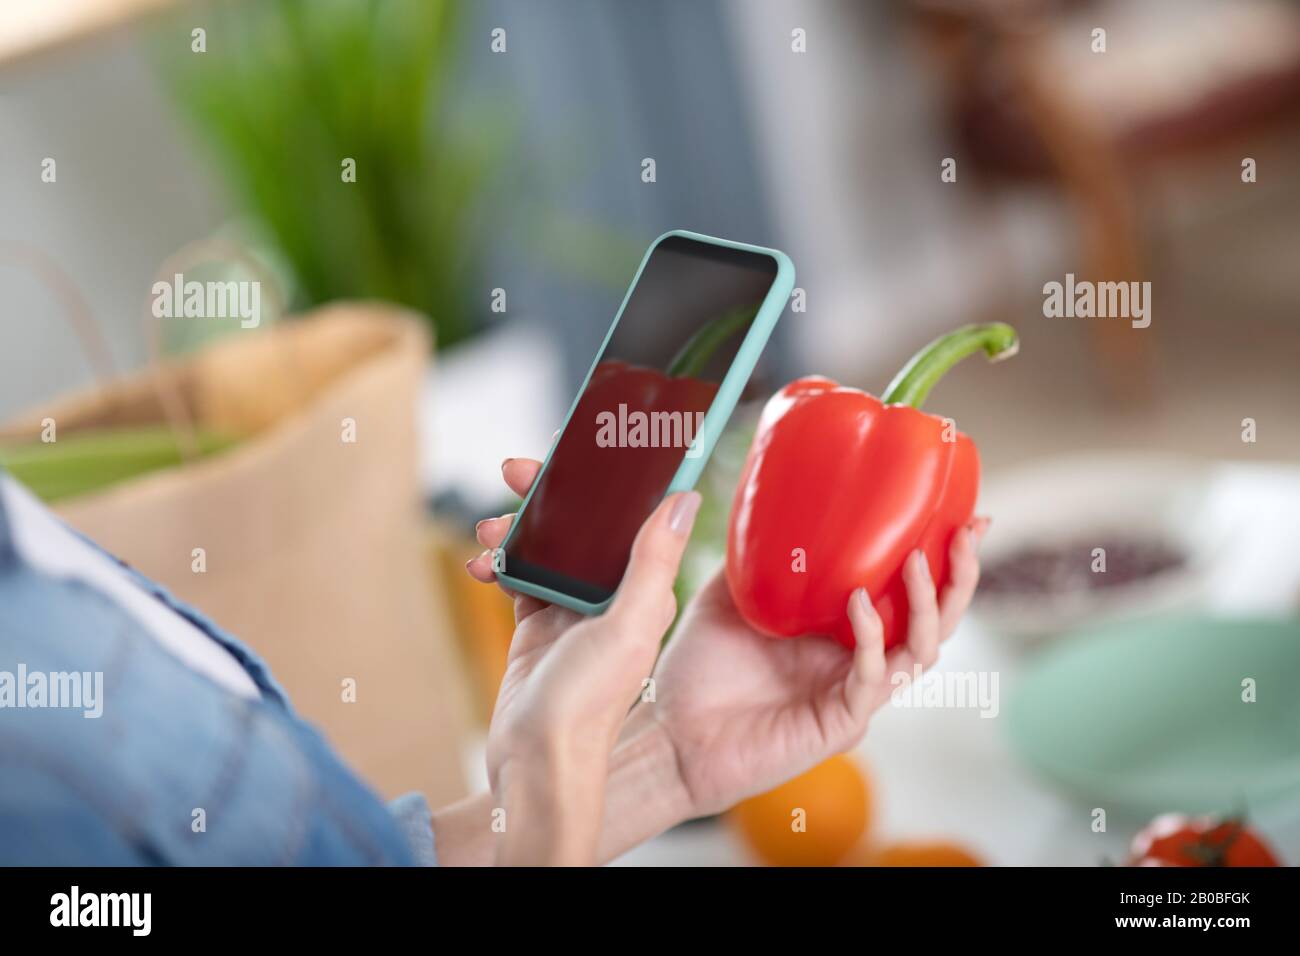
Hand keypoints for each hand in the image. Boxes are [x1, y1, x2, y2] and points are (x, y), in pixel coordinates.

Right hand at [466, 465, 699, 864]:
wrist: (535, 765)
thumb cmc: (587, 706)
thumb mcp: (625, 626)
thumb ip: (653, 562)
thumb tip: (685, 498)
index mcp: (647, 593)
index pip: (636, 520)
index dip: (614, 482)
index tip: (588, 449)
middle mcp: (614, 598)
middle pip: (586, 527)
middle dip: (551, 496)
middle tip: (516, 470)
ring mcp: (574, 613)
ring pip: (548, 548)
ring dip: (517, 530)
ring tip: (487, 530)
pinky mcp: (539, 628)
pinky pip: (520, 578)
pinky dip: (499, 565)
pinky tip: (479, 565)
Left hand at [627, 521, 985, 817]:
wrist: (669, 731)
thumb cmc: (698, 671)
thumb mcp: (729, 595)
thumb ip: (755, 556)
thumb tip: (769, 502)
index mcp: (841, 632)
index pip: (908, 594)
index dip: (943, 560)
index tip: (965, 515)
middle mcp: (856, 662)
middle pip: (934, 622)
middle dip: (958, 578)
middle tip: (967, 533)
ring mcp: (852, 694)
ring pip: (920, 651)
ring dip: (925, 603)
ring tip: (915, 560)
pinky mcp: (838, 723)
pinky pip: (872, 679)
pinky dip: (871, 639)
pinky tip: (860, 603)